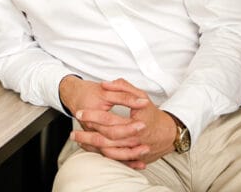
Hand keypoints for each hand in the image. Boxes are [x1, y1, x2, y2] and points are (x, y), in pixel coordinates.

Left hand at [61, 77, 177, 168]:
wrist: (168, 134)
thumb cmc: (152, 114)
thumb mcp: (142, 96)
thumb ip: (124, 88)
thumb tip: (107, 83)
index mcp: (135, 123)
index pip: (109, 120)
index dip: (92, 115)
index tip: (79, 111)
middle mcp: (133, 139)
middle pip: (105, 139)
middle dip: (87, 136)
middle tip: (72, 132)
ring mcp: (132, 150)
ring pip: (107, 151)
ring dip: (90, 146)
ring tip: (76, 140)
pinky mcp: (130, 157)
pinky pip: (112, 157)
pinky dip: (99, 153)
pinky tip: (88, 148)